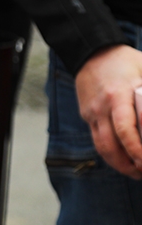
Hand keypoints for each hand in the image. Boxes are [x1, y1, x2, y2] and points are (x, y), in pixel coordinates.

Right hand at [75, 44, 141, 178]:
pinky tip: (125, 160)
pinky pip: (98, 140)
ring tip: (137, 172)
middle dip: (129, 165)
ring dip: (119, 164)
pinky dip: (111, 154)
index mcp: (117, 95)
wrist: (92, 53)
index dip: (137, 150)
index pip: (125, 129)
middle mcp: (101, 107)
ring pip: (102, 147)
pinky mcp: (88, 116)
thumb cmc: (126, 61)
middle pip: (110, 145)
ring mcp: (92, 113)